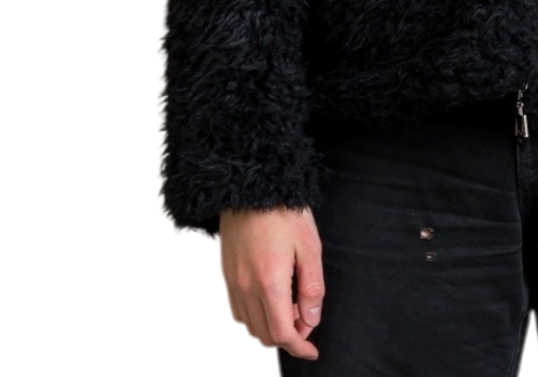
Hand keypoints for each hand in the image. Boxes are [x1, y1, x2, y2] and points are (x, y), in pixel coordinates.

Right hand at [218, 207, 323, 359]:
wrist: (250, 187)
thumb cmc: (284, 212)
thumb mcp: (309, 246)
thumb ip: (312, 287)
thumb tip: (311, 320)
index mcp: (270, 282)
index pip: (281, 333)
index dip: (299, 347)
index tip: (312, 350)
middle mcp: (246, 288)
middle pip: (264, 335)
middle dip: (287, 337)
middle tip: (305, 319)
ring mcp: (232, 282)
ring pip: (249, 326)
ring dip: (269, 329)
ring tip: (290, 308)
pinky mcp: (225, 274)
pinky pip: (236, 311)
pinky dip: (253, 318)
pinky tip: (268, 302)